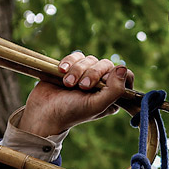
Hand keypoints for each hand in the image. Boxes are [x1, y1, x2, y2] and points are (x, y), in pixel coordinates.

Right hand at [18, 51, 134, 136]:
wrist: (44, 112)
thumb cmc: (71, 113)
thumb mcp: (97, 105)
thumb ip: (114, 90)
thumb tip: (122, 68)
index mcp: (112, 95)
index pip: (125, 75)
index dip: (115, 75)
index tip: (103, 83)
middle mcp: (101, 84)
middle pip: (106, 64)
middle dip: (92, 73)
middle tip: (82, 87)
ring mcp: (86, 75)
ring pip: (90, 59)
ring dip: (77, 70)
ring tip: (67, 84)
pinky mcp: (72, 68)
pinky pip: (76, 56)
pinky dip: (68, 62)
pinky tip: (61, 71)